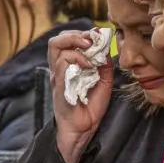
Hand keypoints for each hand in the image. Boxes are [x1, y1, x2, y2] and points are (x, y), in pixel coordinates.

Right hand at [48, 30, 113, 162]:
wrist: (84, 128)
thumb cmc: (90, 106)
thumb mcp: (103, 80)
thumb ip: (104, 64)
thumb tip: (107, 48)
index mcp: (68, 66)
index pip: (66, 40)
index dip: (81, 34)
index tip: (98, 36)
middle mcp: (59, 68)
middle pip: (56, 40)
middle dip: (76, 34)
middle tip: (92, 40)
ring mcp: (57, 75)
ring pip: (56, 46)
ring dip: (76, 43)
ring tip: (91, 51)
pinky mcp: (59, 84)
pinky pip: (62, 63)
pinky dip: (78, 59)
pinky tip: (90, 67)